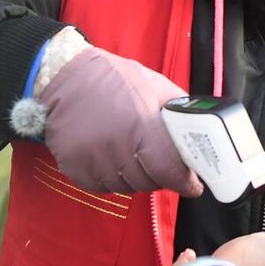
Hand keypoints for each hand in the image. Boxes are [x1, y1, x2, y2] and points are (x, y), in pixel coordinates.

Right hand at [37, 47, 203, 196]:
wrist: (64, 77)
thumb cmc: (114, 80)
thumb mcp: (155, 86)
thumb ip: (178, 113)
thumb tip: (200, 136)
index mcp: (143, 126)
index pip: (171, 171)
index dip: (185, 182)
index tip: (192, 185)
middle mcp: (117, 146)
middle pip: (150, 182)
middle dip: (161, 176)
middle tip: (160, 164)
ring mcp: (93, 159)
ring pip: (126, 187)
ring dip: (135, 178)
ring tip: (132, 156)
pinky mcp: (74, 168)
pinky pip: (102, 188)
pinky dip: (110, 179)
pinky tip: (110, 159)